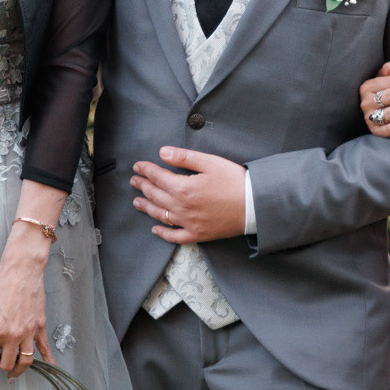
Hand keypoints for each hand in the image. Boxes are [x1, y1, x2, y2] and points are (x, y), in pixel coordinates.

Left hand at [0, 234, 50, 376]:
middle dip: (0, 366)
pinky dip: (48, 360)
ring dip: (18, 369)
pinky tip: (50, 367)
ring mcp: (28, 332)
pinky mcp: (40, 327)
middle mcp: (12, 335)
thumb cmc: (1, 286)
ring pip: (25, 362)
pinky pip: (45, 348)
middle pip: (6, 364)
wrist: (21, 271)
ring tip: (14, 370)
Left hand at [130, 148, 248, 243]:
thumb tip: (162, 152)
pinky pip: (175, 236)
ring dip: (146, 207)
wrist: (255, 205)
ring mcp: (188, 223)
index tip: (137, 166)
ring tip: (137, 202)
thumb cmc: (235, 181)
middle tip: (134, 181)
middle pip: (156, 195)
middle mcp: (182, 207)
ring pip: (160, 215)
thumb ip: (184, 157)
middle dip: (142, 186)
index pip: (157, 177)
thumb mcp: (210, 162)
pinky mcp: (198, 234)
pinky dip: (163, 233)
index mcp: (183, 188)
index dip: (145, 170)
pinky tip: (155, 229)